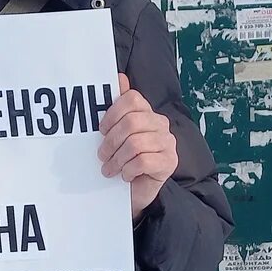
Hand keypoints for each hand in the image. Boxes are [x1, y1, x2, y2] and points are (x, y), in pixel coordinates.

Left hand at [97, 74, 178, 219]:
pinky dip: (128, 170)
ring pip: (136, 143)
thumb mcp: (116, 134)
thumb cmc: (124, 161)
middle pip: (131, 122)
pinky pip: (143, 161)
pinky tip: (125, 175)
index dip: (112, 114)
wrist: (134, 193)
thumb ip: (117, 107)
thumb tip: (119, 77)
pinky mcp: (170, 163)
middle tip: (102, 155)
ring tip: (110, 169)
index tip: (101, 130)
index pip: (131, 99)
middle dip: (111, 141)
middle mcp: (160, 124)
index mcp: (147, 113)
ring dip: (117, 159)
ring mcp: (168, 143)